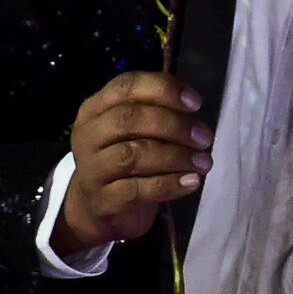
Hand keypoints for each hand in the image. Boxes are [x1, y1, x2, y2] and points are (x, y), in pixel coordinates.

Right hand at [52, 71, 212, 255]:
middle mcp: (88, 135)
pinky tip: (191, 181)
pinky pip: (139, 189)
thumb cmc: (124, 159)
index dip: (163, 89)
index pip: (126, 87)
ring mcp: (92, 169)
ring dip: (176, 156)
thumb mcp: (134, 131)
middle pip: (129, 119)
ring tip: (203, 162)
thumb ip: (155, 112)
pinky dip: (170, 184)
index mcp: (95, 108)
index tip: (195, 102)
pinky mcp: (104, 200)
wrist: (100, 206)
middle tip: (204, 137)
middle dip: (173, 125)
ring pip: (133, 155)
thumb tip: (191, 106)